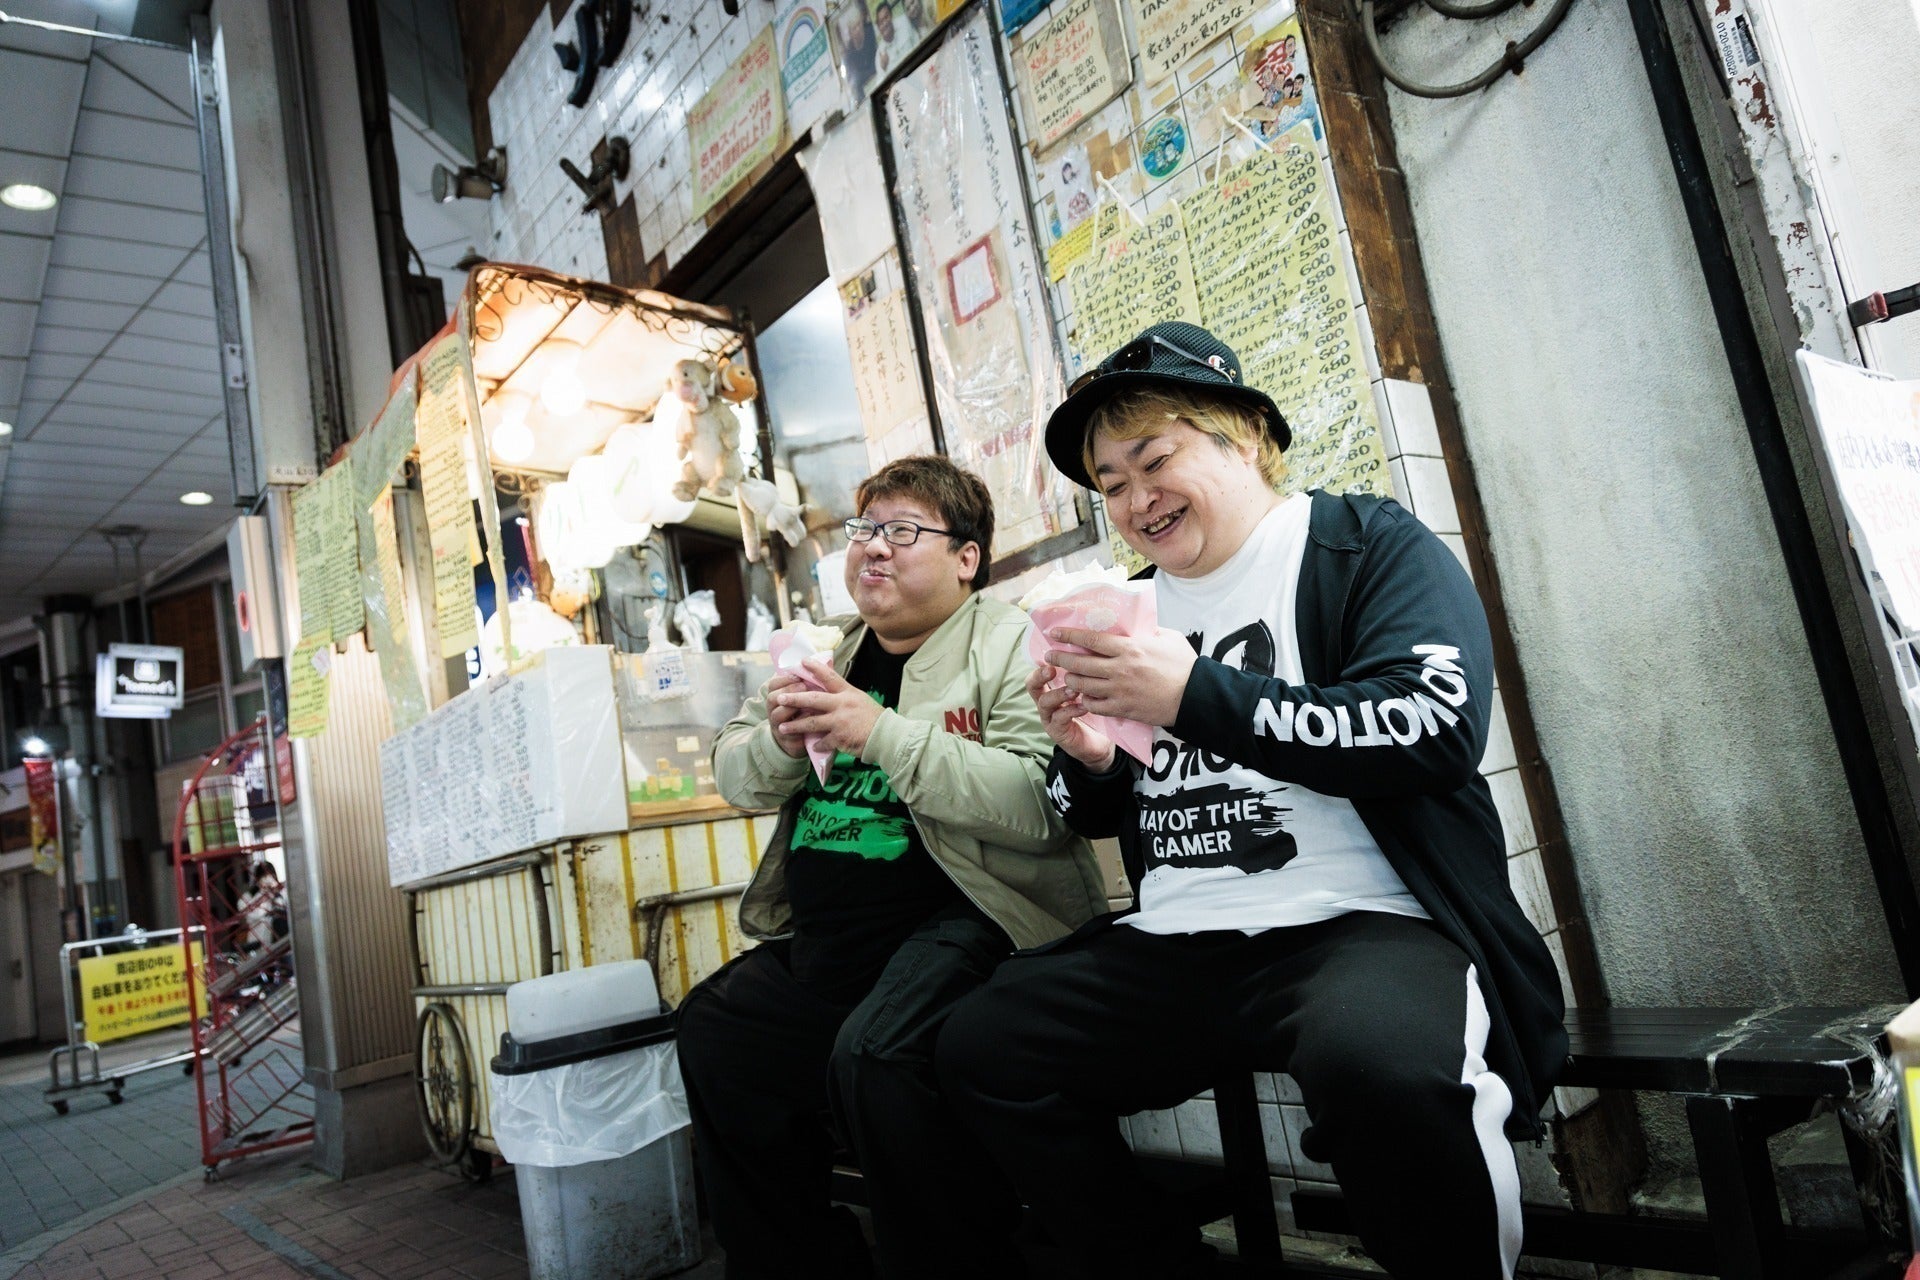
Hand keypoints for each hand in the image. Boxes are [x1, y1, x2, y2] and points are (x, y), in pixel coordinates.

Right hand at [763, 671, 806, 757]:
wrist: (799, 740)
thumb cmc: (803, 713)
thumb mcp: (802, 697)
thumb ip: (806, 683)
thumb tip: (823, 661)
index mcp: (777, 696)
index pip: (773, 684)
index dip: (784, 678)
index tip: (799, 674)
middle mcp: (773, 710)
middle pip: (772, 697)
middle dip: (788, 690)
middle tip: (804, 686)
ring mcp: (777, 725)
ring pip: (777, 714)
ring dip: (791, 708)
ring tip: (806, 703)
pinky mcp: (785, 739)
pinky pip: (788, 732)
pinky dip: (798, 726)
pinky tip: (809, 721)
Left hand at [777, 658, 884, 756]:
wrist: (886, 736)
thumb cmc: (875, 718)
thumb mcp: (861, 699)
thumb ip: (844, 696)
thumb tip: (829, 690)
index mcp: (848, 693)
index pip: (829, 677)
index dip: (815, 668)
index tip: (802, 661)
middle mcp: (842, 705)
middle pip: (813, 699)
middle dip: (794, 699)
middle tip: (780, 698)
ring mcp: (840, 722)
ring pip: (811, 722)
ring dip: (795, 725)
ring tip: (782, 727)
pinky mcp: (840, 738)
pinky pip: (822, 741)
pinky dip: (816, 744)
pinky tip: (811, 746)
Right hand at [1025, 662, 1116, 770]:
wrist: (1100, 744)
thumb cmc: (1095, 711)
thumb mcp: (1088, 689)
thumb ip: (1085, 673)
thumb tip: (1090, 647)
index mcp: (1052, 689)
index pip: (1039, 671)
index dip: (1042, 661)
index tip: (1052, 652)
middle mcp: (1047, 703)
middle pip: (1032, 686)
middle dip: (1040, 676)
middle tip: (1051, 669)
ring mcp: (1050, 718)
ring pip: (1045, 702)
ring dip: (1059, 693)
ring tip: (1074, 690)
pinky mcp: (1058, 732)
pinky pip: (1059, 718)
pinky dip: (1072, 710)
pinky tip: (1085, 706)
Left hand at [1043, 626, 1196, 727]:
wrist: (1195, 697)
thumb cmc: (1185, 665)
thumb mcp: (1168, 638)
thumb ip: (1148, 631)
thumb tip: (1137, 625)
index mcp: (1129, 648)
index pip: (1090, 639)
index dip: (1069, 635)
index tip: (1054, 633)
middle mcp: (1120, 669)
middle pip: (1080, 663)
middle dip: (1061, 658)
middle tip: (1049, 655)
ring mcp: (1120, 691)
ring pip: (1083, 685)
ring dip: (1070, 679)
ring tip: (1065, 675)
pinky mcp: (1123, 709)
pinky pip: (1095, 706)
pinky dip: (1085, 701)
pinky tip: (1083, 696)